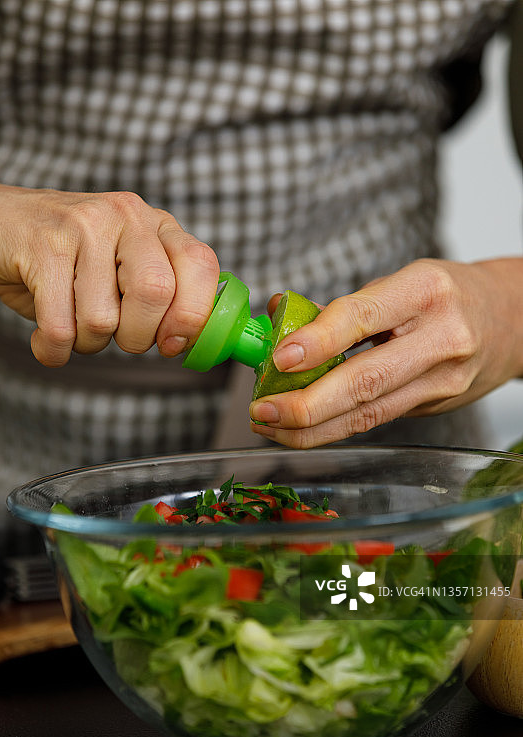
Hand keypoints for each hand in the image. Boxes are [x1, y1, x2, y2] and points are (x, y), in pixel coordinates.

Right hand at [0, 181, 219, 365]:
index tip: (173, 343)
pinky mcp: (42, 245)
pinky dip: (54, 349)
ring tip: (72, 323)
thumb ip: (161, 296)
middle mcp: (126, 216)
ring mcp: (84, 226)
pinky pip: (61, 327)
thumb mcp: (123, 268)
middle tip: (118, 336)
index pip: (200, 265)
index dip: (193, 314)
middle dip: (137, 337)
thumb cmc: (68, 260)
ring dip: (87, 343)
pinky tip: (47, 339)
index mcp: (155, 224)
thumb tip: (187, 342)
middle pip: (155, 294)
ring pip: (103, 319)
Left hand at [250, 257, 522, 447]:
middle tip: (263, 411)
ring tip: (271, 427)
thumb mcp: (401, 283)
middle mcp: (440, 337)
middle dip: (307, 404)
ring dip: (313, 427)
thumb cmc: (448, 295)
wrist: (512, 320)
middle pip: (366, 381)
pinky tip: (303, 429)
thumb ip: (345, 305)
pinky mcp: (437, 407)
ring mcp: (443, 379)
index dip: (318, 340)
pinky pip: (378, 419)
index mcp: (425, 291)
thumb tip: (278, 316)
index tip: (279, 358)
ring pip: (370, 413)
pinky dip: (335, 427)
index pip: (363, 316)